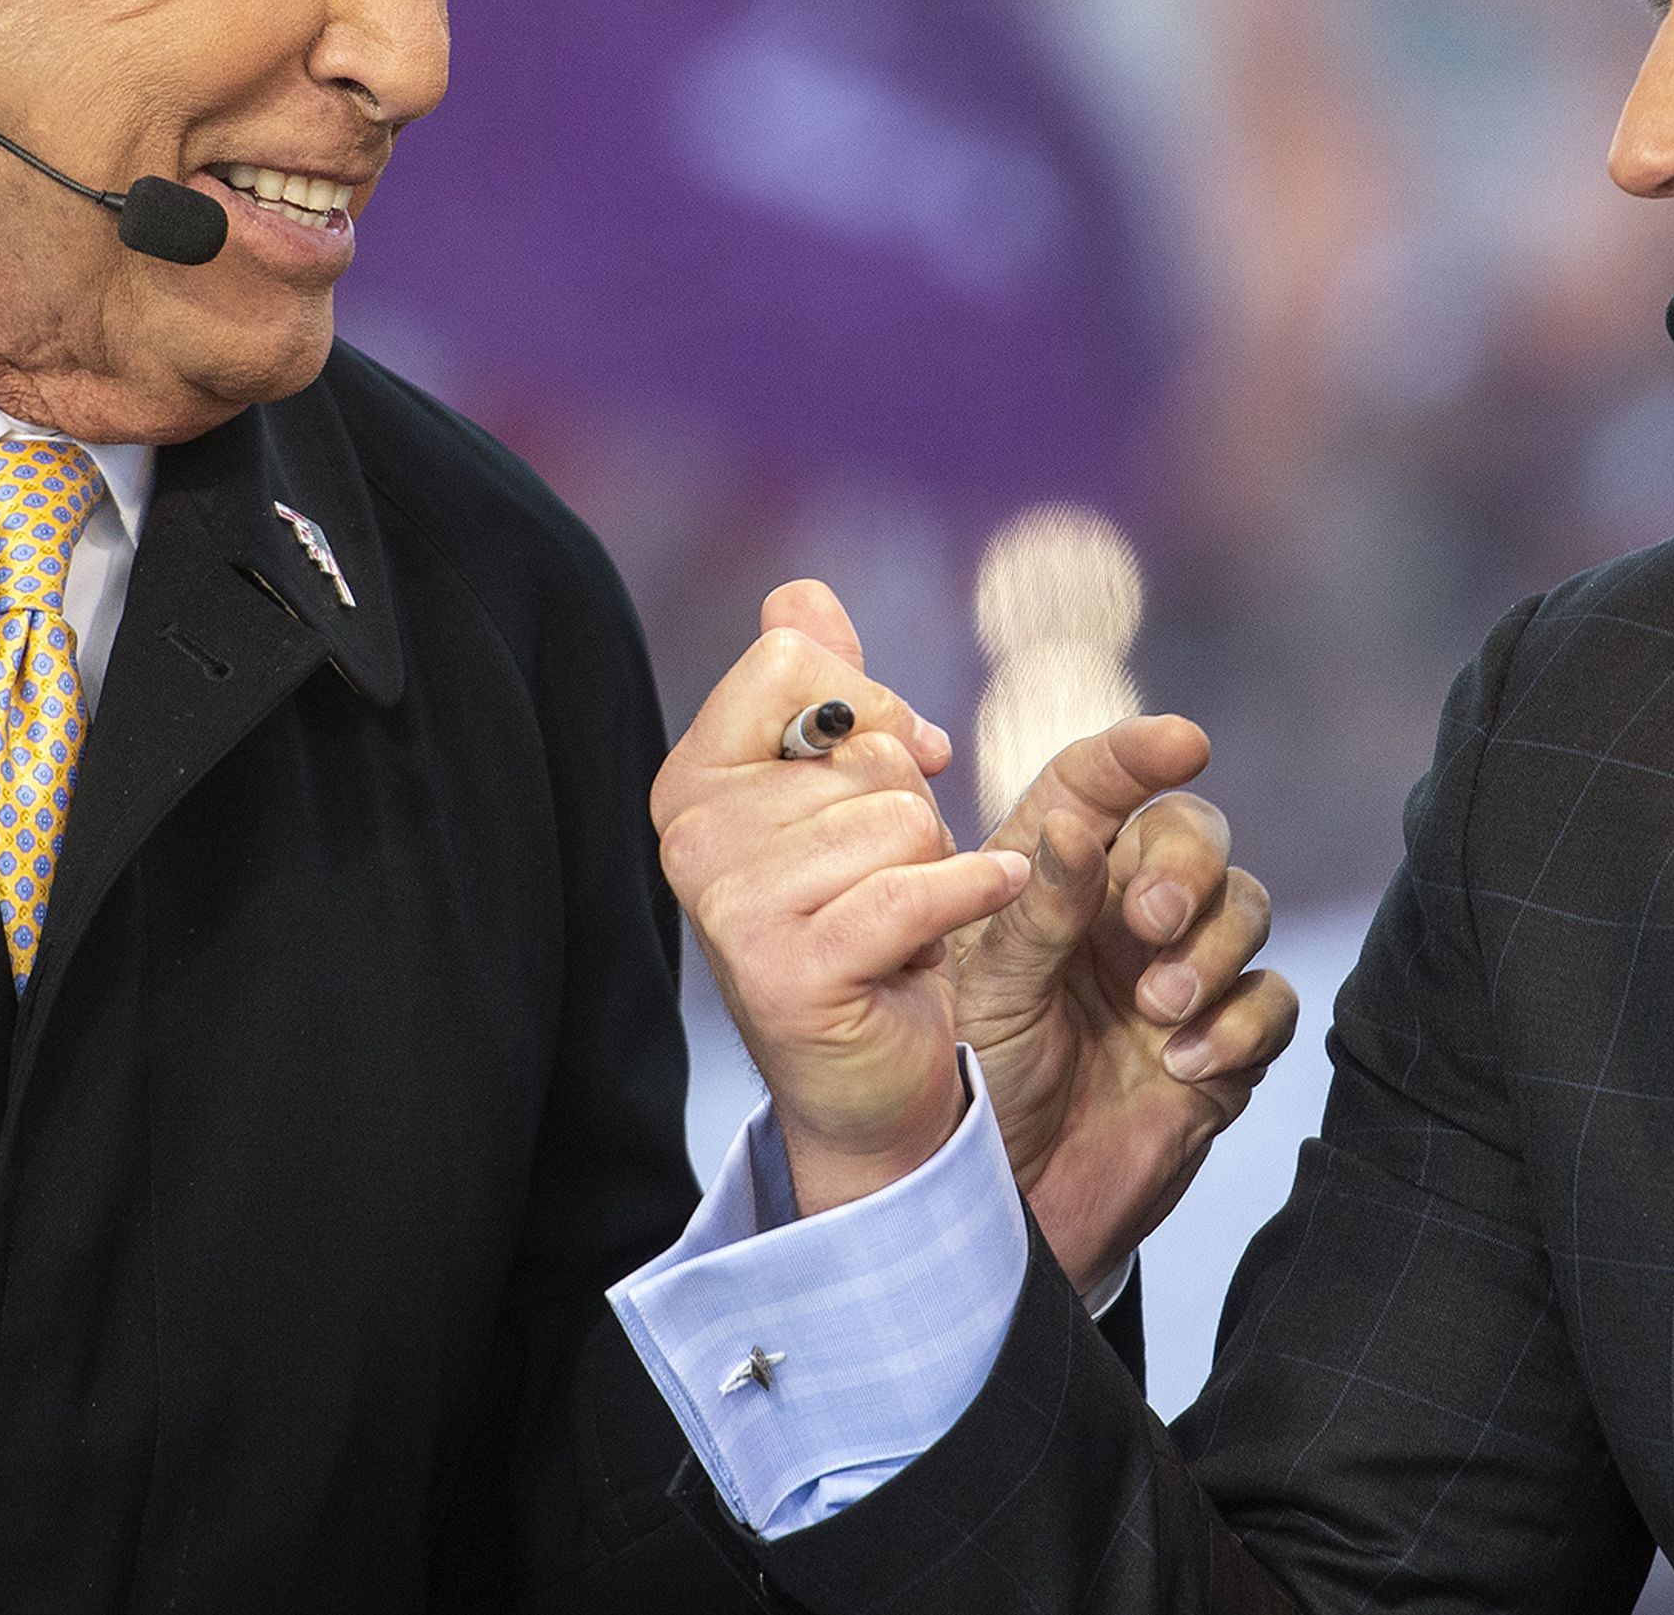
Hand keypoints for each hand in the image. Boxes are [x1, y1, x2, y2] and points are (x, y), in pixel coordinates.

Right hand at [654, 581, 1030, 1217]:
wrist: (872, 1080)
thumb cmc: (864, 924)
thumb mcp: (841, 794)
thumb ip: (822, 689)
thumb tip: (801, 594)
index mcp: (693, 780)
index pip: (791, 661)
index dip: (870, 704)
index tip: (897, 760)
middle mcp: (691, 837)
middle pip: (865, 749)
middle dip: (912, 812)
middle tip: (883, 885)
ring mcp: (731, 908)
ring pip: (901, 819)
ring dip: (934, 871)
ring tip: (898, 927)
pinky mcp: (789, 971)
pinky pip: (915, 889)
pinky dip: (971, 893)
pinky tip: (982, 901)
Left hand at [957, 718, 1300, 1296]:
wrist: (1009, 1200)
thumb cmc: (979, 1078)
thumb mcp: (988, 988)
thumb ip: (1033, 907)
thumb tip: (1073, 827)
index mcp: (1055, 876)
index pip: (1099, 786)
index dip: (1139, 752)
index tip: (1181, 742)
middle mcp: (1123, 910)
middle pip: (1195, 833)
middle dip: (1188, 865)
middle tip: (1151, 918)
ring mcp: (1181, 972)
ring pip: (1247, 907)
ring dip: (1211, 948)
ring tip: (1155, 1006)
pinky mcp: (1225, 1042)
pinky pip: (1270, 1001)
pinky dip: (1237, 1022)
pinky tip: (1183, 1061)